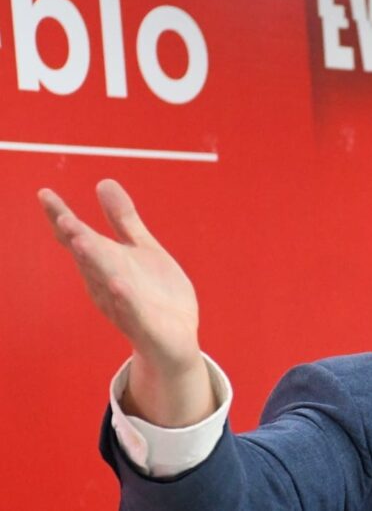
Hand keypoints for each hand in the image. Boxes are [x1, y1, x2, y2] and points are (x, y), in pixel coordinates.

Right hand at [38, 180, 214, 425]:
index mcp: (106, 264)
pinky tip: (118, 284)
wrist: (175, 341)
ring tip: (81, 240)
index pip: (80, 239)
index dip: (62, 218)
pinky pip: (133, 312)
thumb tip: (103, 181)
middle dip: (76, 239)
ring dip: (94, 264)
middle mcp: (107, 284)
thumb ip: (123, 220)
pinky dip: (125, 299)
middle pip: (89, 259)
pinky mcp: (145, 325)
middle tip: (63, 218)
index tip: (45, 194)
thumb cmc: (155, 294)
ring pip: (106, 283)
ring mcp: (125, 306)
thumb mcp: (143, 250)